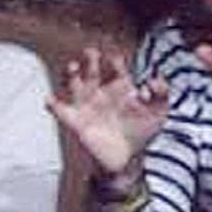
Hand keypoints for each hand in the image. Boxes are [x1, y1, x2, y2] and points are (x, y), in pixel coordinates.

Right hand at [49, 46, 168, 174]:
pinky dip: (53, 104)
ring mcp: (87, 105)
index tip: (117, 60)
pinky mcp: (76, 121)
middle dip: (90, 57)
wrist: (126, 159)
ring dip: (70, 73)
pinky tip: (51, 99)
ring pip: (74, 83)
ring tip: (72, 67)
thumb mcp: (158, 113)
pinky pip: (60, 110)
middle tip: (91, 52)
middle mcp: (101, 91)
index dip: (115, 60)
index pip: (115, 66)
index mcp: (120, 86)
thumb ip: (161, 94)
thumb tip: (153, 79)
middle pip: (92, 68)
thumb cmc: (141, 133)